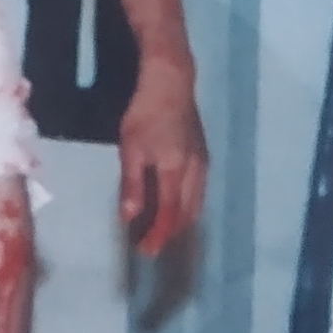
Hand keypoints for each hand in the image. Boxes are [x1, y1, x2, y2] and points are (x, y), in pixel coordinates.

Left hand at [117, 72, 209, 256]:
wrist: (171, 80)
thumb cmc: (145, 112)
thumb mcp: (131, 149)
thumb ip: (132, 185)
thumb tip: (130, 217)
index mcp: (175, 171)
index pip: (169, 214)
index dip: (158, 235)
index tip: (145, 251)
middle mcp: (195, 171)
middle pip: (187, 213)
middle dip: (170, 232)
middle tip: (151, 244)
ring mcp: (203, 162)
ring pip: (196, 203)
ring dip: (180, 220)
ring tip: (161, 229)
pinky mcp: (203, 154)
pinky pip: (198, 190)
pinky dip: (186, 205)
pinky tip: (174, 204)